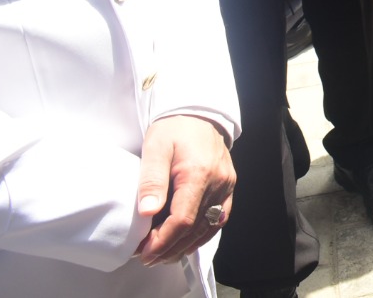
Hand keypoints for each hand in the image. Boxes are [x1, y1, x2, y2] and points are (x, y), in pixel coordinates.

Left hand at [134, 115, 234, 265]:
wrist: (198, 114)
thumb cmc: (173, 129)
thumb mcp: (155, 148)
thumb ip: (152, 179)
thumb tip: (147, 212)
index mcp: (198, 173)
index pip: (183, 219)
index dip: (163, 241)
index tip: (144, 252)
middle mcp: (218, 182)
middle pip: (195, 228)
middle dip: (170, 248)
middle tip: (147, 258)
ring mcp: (226, 185)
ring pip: (208, 227)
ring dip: (185, 245)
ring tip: (163, 254)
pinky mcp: (229, 186)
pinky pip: (218, 218)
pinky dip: (201, 234)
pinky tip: (185, 241)